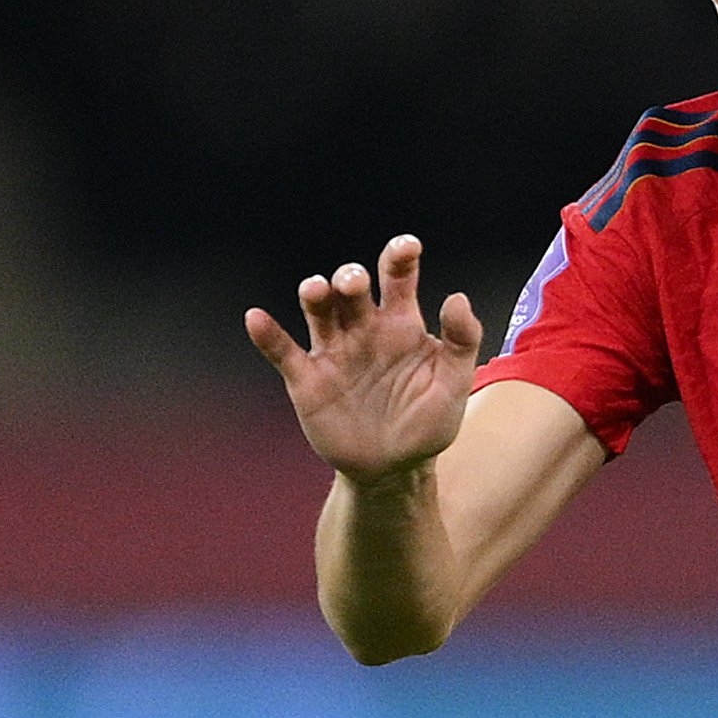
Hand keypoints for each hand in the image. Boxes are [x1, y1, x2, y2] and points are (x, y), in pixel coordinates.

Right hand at [246, 236, 481, 481]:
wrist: (394, 470)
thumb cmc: (427, 424)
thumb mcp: (453, 385)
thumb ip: (461, 342)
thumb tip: (458, 298)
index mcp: (401, 323)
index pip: (398, 277)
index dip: (399, 255)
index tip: (407, 247)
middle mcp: (363, 328)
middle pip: (350, 287)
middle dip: (350, 277)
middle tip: (354, 283)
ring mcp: (333, 351)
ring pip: (317, 309)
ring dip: (314, 294)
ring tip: (316, 291)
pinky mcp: (307, 379)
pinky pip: (283, 351)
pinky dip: (267, 334)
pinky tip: (256, 318)